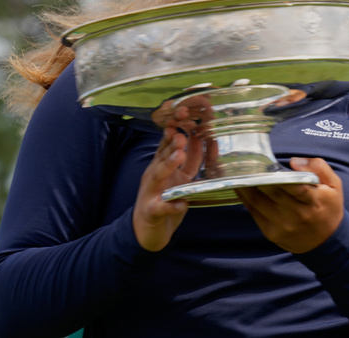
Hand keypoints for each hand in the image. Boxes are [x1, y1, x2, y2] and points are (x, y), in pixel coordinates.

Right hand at [132, 106, 203, 250]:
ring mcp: (150, 192)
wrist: (145, 231)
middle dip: (172, 145)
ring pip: (158, 176)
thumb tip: (203, 139)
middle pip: (162, 156)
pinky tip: (182, 204)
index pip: (167, 145)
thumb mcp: (179, 178)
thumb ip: (189, 161)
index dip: (174, 131)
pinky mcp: (152, 211)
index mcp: (161, 166)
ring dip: (168, 166)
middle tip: (181, 134)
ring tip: (178, 157)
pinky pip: (161, 207)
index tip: (182, 117)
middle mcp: (154, 176)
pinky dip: (171, 205)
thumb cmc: (163, 200)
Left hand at [237, 157, 343, 253]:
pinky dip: (245, 200)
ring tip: (237, 173)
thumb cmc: (328, 208)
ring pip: (259, 203)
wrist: (326, 242)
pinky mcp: (272, 233)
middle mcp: (297, 215)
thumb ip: (319, 167)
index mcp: (314, 201)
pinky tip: (241, 187)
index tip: (265, 163)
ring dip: (246, 187)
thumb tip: (294, 162)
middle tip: (245, 163)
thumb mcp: (334, 185)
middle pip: (273, 193)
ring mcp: (283, 226)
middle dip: (258, 178)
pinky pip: (254, 213)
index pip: (296, 187)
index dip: (280, 176)